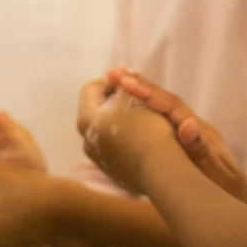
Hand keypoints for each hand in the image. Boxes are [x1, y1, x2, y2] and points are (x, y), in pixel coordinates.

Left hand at [77, 76, 178, 194]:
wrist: (159, 171)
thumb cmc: (146, 129)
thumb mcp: (132, 98)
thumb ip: (120, 84)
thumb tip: (114, 74)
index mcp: (86, 119)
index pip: (90, 89)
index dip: (109, 80)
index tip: (128, 80)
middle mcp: (86, 141)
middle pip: (95, 110)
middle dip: (113, 100)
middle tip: (134, 97)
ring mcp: (97, 159)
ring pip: (104, 130)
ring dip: (118, 120)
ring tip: (140, 117)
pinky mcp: (111, 172)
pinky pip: (113, 147)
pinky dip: (123, 138)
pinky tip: (142, 138)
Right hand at [115, 71, 246, 199]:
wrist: (244, 196)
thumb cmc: (228, 189)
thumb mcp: (215, 173)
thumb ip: (200, 151)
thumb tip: (187, 126)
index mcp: (198, 130)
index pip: (170, 105)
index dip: (147, 92)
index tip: (125, 81)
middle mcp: (194, 125)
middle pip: (165, 99)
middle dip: (140, 85)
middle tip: (113, 72)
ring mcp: (191, 131)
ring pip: (164, 106)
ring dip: (142, 92)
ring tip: (117, 80)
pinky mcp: (188, 138)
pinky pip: (164, 118)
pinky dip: (147, 108)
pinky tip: (132, 106)